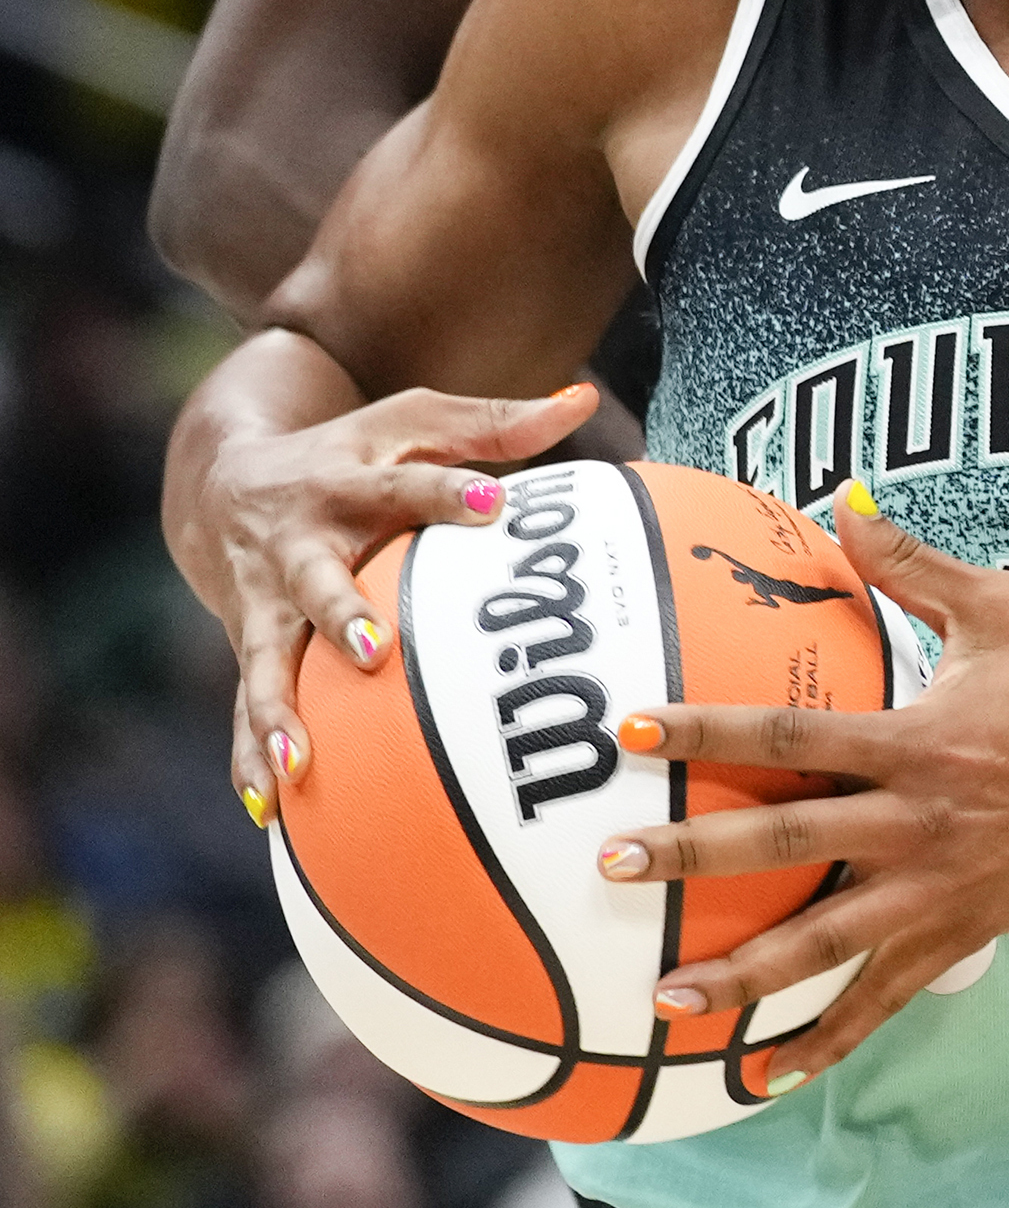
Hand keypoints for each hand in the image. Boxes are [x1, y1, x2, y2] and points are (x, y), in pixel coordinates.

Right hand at [185, 376, 597, 825]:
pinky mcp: (250, 646)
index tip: (491, 501)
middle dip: (341, 615)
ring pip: (266, 661)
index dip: (446, 490)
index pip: (406, 483)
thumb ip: (498, 422)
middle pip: (318, 581)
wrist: (225, 484)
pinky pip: (244, 707)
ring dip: (278, 713)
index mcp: (352, 484)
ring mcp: (266, 603)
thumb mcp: (416, 420)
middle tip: (374, 652)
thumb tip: (584, 398)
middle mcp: (301, 545)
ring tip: (297, 764)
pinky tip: (269, 809)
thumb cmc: (350, 454)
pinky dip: (250, 757)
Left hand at [595, 491, 1008, 1084]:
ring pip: (823, 943)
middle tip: (612, 866)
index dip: (708, 729)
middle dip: (692, 857)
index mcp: (916, 740)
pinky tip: (771, 1075)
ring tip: (664, 1001)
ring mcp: (938, 888)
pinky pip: (885, 996)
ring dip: (741, 976)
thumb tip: (842, 502)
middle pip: (785, 843)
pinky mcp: (963, 932)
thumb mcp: (1001, 609)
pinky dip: (829, 1040)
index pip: (792, 732)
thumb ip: (913, 565)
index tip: (635, 731)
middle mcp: (916, 821)